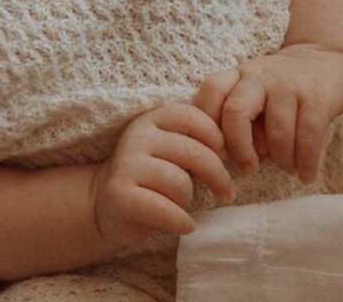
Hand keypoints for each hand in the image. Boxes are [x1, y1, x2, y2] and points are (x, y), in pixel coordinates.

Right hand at [92, 103, 233, 245]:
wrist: (108, 201)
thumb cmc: (151, 175)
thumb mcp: (170, 148)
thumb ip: (195, 139)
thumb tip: (234, 144)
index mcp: (152, 119)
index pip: (192, 117)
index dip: (215, 137)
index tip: (224, 156)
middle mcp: (138, 136)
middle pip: (193, 152)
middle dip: (218, 176)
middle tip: (226, 193)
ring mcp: (127, 164)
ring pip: (180, 182)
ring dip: (188, 199)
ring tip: (182, 204)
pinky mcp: (120, 194)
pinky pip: (164, 209)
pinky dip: (180, 221)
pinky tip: (184, 225)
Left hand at [194, 44, 342, 183]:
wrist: (325, 58)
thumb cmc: (281, 89)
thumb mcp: (254, 93)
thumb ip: (238, 117)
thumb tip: (226, 156)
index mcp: (239, 75)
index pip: (212, 91)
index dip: (208, 122)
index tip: (217, 151)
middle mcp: (260, 77)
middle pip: (236, 112)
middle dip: (239, 148)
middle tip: (248, 167)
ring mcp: (289, 86)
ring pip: (277, 131)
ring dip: (281, 159)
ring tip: (286, 167)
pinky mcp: (318, 98)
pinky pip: (308, 136)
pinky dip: (305, 162)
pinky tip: (305, 175)